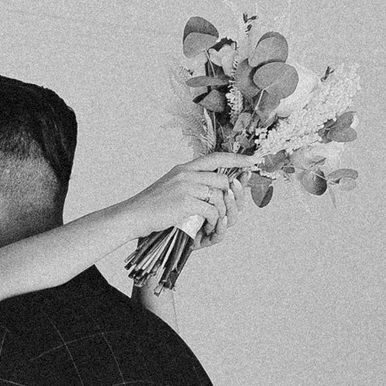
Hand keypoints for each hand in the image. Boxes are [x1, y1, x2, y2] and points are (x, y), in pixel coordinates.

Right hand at [124, 154, 246, 245]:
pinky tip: (207, 228)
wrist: (133, 216)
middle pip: (222, 180)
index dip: (236, 159)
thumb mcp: (169, 187)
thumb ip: (188, 183)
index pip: (215, 157)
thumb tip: (209, 188)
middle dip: (229, 197)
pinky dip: (213, 221)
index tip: (252, 161)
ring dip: (221, 212)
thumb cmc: (151, 207)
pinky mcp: (186, 202)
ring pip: (219, 196)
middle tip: (227, 210)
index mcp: (183, 168)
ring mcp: (186, 186)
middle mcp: (186, 173)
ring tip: (214, 223)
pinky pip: (212, 211)